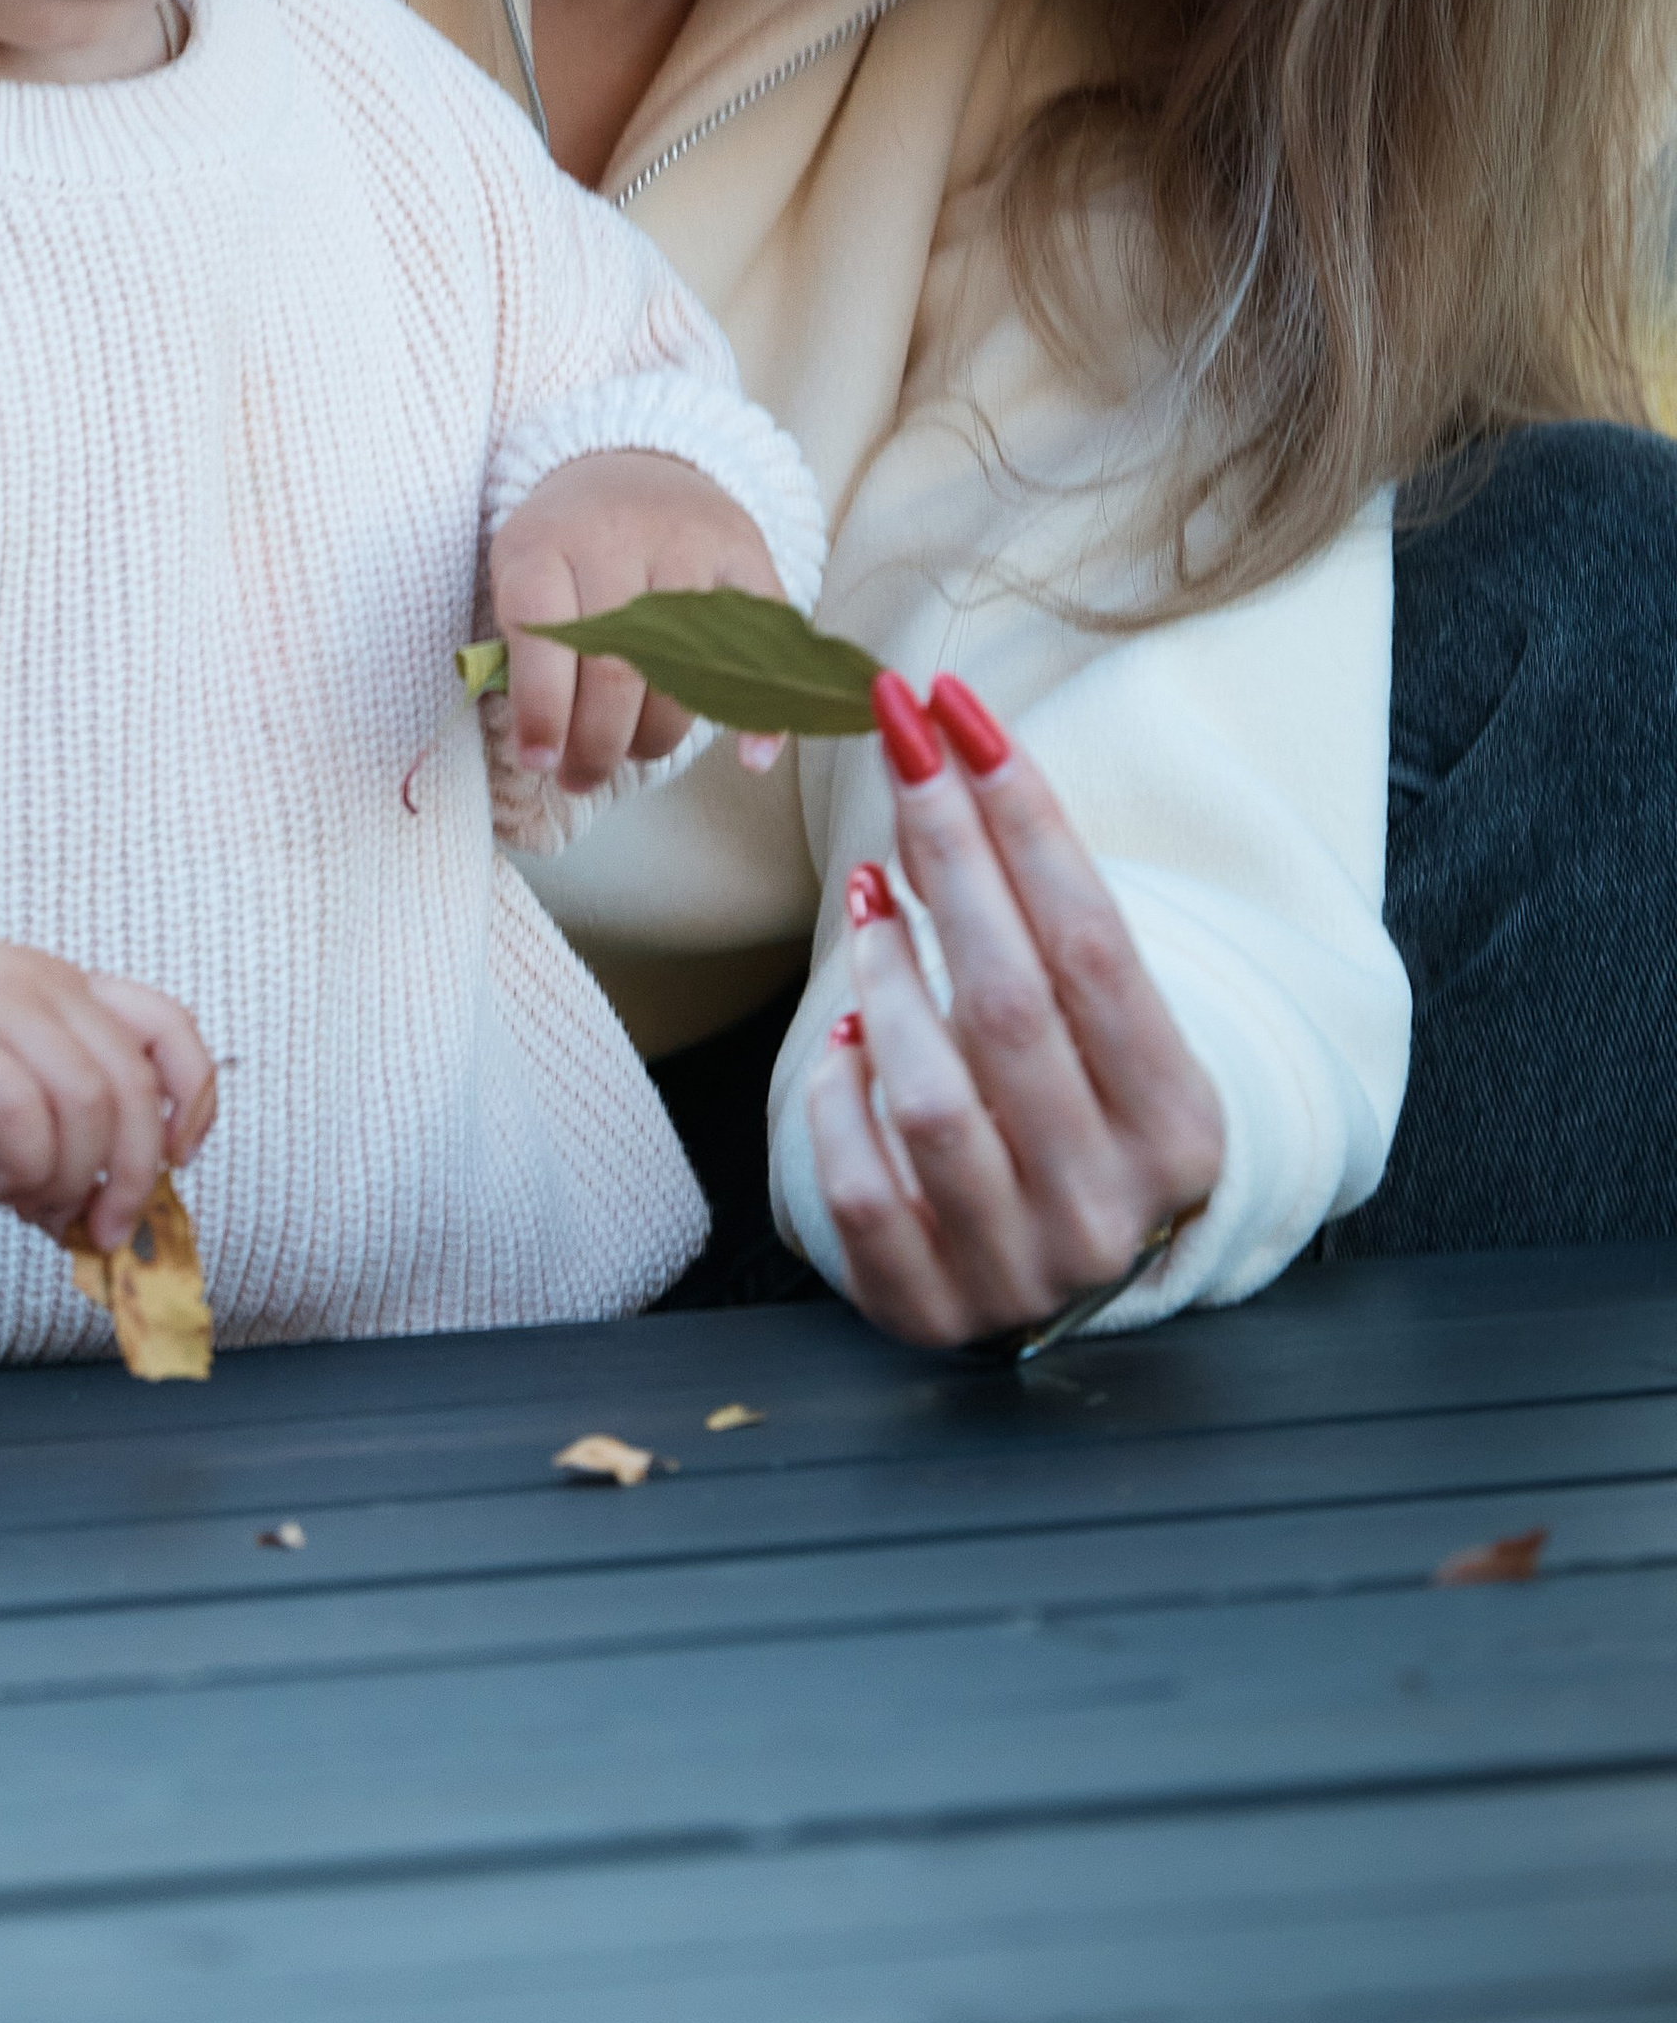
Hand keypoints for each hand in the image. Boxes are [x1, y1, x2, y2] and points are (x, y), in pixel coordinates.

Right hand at [0, 936, 216, 1248]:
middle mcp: (38, 984)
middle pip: (130, 1082)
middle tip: (104, 1229)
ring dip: (72, 1178)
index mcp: (62, 989)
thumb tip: (98, 1217)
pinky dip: (25, 1164)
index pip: (168, 1026)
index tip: (172, 1165)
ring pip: (82, 1099)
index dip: (192, 1100)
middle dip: (130, 1173)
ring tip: (34, 1207)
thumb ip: (48, 1137)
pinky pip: (16, 1107)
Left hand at [491, 451, 784, 798]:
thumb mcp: (521, 569)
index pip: (543, 634)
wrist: (636, 462)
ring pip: (682, 669)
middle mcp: (619, 535)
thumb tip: (540, 750)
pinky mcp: (746, 555)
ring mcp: (689, 543)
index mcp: (546, 540)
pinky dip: (761, 709)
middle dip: (597, 744)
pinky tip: (749, 758)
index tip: (540, 761)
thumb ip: (521, 648)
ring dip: (655, 737)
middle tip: (581, 777)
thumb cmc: (567, 541)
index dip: (542, 710)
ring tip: (629, 754)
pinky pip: (762, 641)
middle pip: (615, 669)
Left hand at [804, 673, 1225, 1350]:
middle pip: (1011, 1002)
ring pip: (931, 1095)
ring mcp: (1020, 1268)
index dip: (1023, 819)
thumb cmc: (1078, 1107)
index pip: (1096, 944)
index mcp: (1182, 1128)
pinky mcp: (929, 1309)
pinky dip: (838, 1098)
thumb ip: (1043, 919)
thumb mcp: (1098, 1027)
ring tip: (869, 907)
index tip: (960, 713)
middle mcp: (1112, 1207)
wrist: (1063, 1273)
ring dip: (884, 976)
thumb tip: (947, 757)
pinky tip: (842, 1041)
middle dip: (948, 853)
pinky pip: (861, 1188)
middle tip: (898, 744)